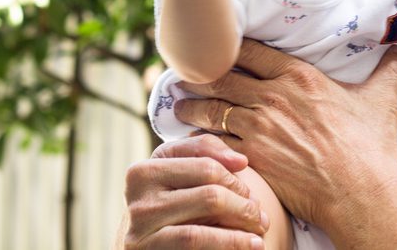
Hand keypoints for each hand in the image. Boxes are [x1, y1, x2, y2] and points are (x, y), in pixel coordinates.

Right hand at [118, 135, 267, 248]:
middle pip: (209, 187)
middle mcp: (137, 196)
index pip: (204, 160)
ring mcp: (139, 226)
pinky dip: (231, 241)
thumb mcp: (181, 182)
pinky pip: (196, 240)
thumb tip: (240, 161)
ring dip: (242, 221)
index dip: (234, 175)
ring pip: (206, 210)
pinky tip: (250, 244)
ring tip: (260, 229)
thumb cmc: (172, 214)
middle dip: (243, 202)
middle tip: (260, 215)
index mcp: (144, 169)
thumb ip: (206, 156)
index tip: (249, 188)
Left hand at [172, 40, 396, 246]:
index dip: (229, 47)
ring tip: (179, 104)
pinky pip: (213, 145)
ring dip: (192, 105)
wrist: (359, 191)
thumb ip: (387, 70)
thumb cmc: (370, 146)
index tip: (216, 45)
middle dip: (199, 73)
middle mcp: (272, 97)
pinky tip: (188, 141)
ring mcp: (258, 128)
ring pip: (211, 109)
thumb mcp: (381, 99)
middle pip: (222, 76)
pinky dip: (197, 141)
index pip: (251, 51)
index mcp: (298, 76)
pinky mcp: (251, 158)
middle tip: (183, 72)